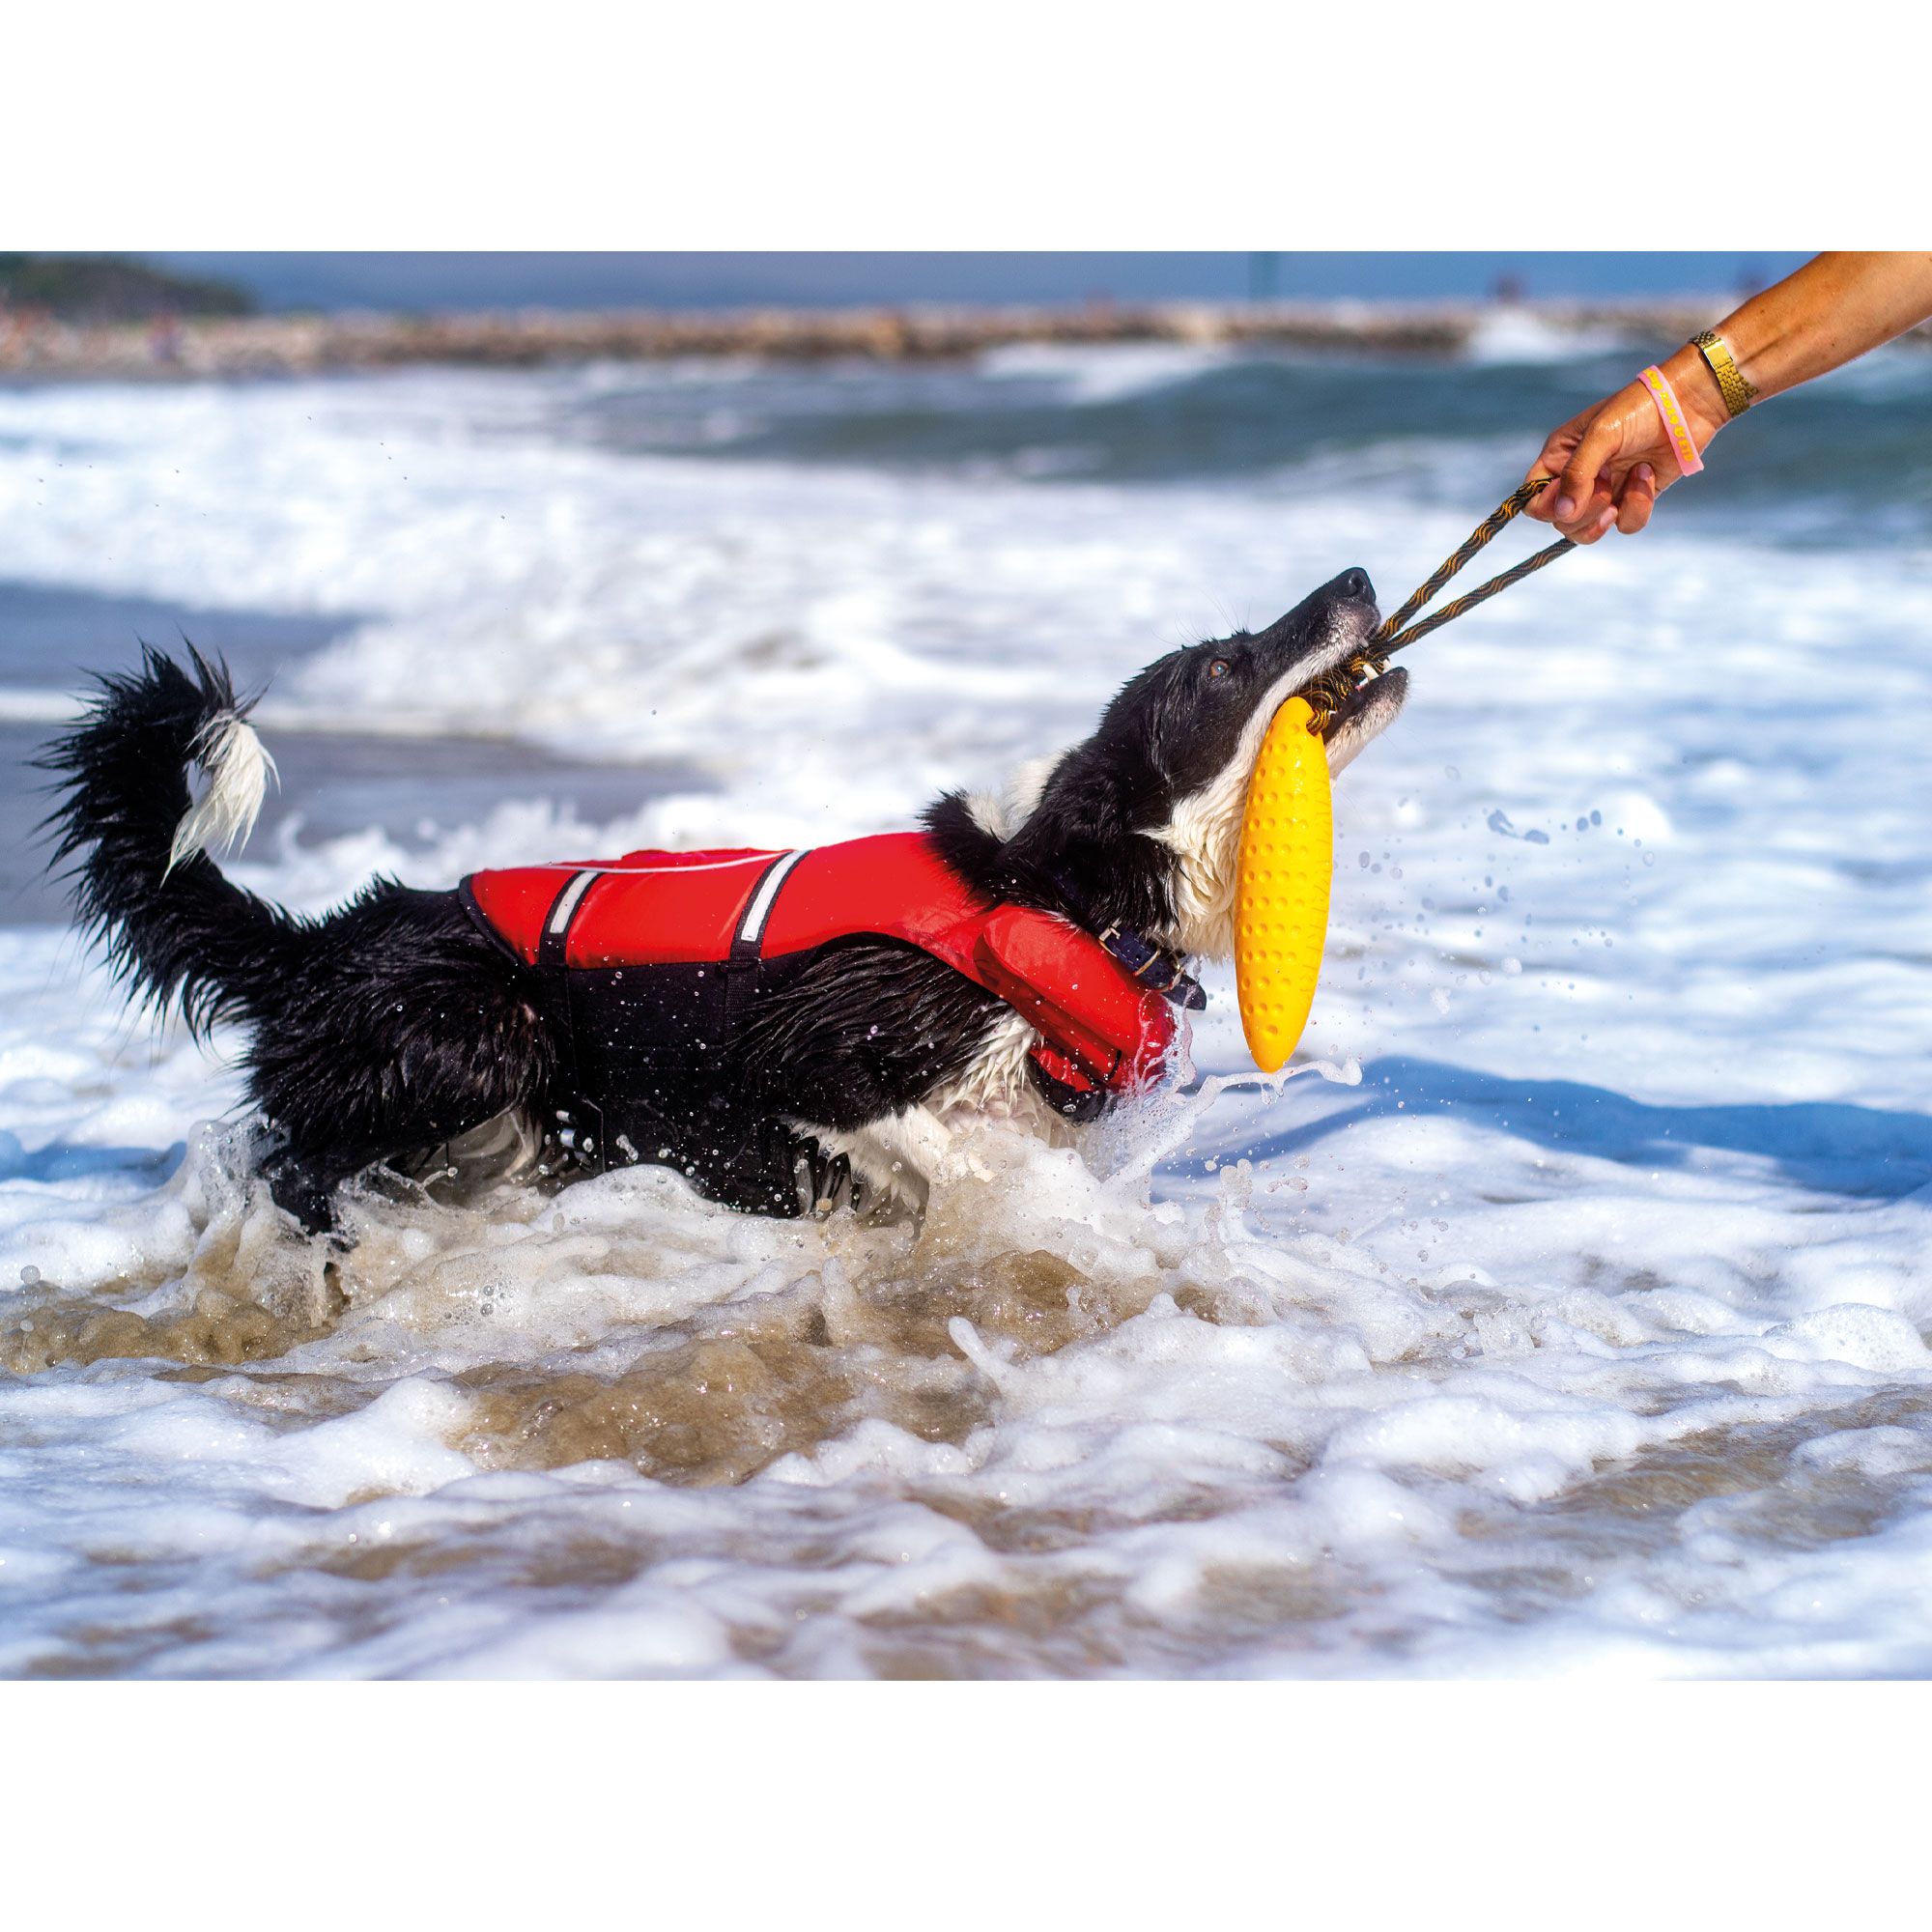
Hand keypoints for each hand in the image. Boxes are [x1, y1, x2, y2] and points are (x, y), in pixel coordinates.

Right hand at [1524, 347, 1728, 543]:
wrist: (1687, 404)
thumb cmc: (1638, 409)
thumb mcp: (1601, 436)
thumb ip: (1578, 475)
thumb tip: (1563, 514)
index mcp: (1559, 458)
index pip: (1534, 501)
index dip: (1548, 507)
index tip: (1568, 498)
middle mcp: (1578, 478)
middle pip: (1561, 521)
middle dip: (1585, 512)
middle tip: (1607, 487)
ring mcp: (1605, 492)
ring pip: (1589, 531)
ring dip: (1608, 515)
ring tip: (1626, 485)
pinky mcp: (1632, 499)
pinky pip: (1625, 524)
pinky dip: (1637, 506)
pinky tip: (1647, 475)